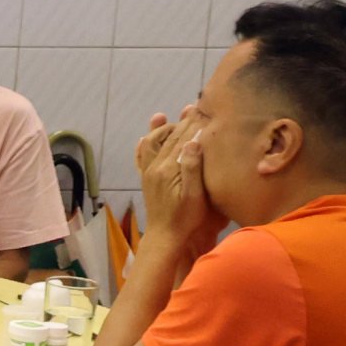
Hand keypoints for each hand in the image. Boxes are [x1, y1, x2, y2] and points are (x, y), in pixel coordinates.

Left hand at [134, 105, 212, 236]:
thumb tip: (192, 142)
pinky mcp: (146, 179)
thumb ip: (192, 168)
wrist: (165, 237)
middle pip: (169, 138)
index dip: (194, 124)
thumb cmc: (185, 219)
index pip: (182, 139)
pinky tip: (146, 137)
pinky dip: (144, 144)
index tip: (204, 111)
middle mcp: (155, 167)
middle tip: (193, 107)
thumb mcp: (195, 196)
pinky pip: (142, 157)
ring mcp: (148, 172)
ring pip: (153, 143)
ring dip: (162, 129)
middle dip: (182, 122)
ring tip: (166, 117)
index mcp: (168, 169)